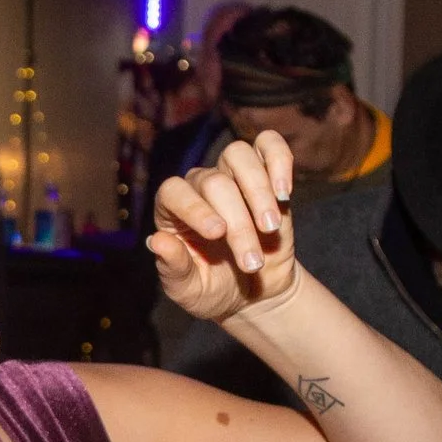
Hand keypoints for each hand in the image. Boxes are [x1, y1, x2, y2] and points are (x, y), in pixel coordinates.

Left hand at [149, 133, 301, 324]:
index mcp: (172, 211)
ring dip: (258, 191)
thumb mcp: (189, 290)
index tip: (218, 233)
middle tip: (252, 263)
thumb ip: (173, 268)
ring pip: (238, 155)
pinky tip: (284, 193)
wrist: (253, 295)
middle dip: (238, 224)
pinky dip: (280, 160)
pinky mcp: (265, 175)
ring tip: (270, 227)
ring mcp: (232, 176)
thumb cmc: (213, 290)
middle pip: (215, 182)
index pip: (173, 191)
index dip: (194, 208)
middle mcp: (199, 187)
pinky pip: (269, 145)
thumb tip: (157, 241)